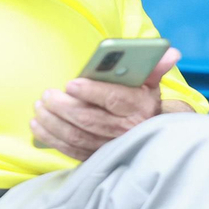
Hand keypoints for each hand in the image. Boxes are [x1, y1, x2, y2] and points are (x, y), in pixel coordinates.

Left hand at [32, 49, 176, 160]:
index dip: (92, 91)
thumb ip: (156, 66)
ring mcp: (109, 146)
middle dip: (64, 107)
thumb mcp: (152, 83)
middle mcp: (124, 130)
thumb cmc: (144, 102)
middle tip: (47, 94)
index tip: (72, 83)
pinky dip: (50, 138)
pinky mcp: (95, 156)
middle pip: (90, 119)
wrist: (148, 134)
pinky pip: (70, 150)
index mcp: (139, 107)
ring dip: (53, 122)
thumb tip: (171, 52)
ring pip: (76, 136)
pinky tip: (37, 125)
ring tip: (39, 107)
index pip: (114, 99)